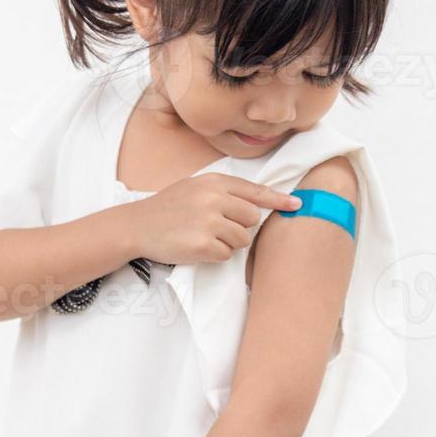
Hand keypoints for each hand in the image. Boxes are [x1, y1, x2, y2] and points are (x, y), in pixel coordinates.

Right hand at [125, 173, 302, 265]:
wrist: (137, 225)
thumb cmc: (168, 207)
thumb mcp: (195, 187)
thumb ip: (223, 191)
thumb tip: (259, 201)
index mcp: (213, 182)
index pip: (255, 191)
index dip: (279, 199)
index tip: (297, 204)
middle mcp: (213, 198)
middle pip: (252, 218)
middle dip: (240, 226)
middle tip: (216, 226)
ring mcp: (208, 221)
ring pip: (242, 239)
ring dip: (228, 242)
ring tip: (203, 236)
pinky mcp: (203, 244)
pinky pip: (227, 254)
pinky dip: (215, 254)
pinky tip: (196, 246)